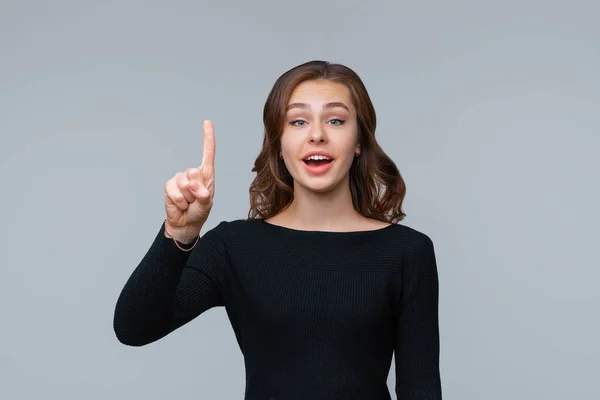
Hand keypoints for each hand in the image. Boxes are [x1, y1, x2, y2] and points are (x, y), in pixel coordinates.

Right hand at [163, 120, 214, 241]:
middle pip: (194, 173)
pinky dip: (178, 201)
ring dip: (187, 198)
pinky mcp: (169, 185)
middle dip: (196, 190)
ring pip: (184, 183)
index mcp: (206, 175)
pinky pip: (173, 190)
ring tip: (188, 204)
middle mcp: (193, 174)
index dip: (207, 138)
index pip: (208, 153)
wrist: (185, 223)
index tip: (207, 122)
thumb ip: (204, 195)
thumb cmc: (199, 212)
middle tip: (196, 201)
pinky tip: (180, 205)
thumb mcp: (206, 205)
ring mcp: (180, 178)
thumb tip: (194, 185)